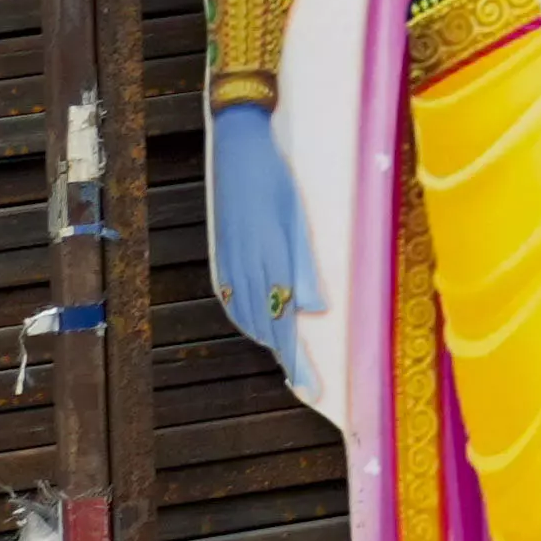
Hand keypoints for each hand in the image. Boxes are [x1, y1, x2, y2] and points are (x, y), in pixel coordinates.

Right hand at [207, 104, 327, 409]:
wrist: (237, 151)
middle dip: (288, 358)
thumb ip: (305, 265)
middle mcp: (247, 268)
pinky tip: (259, 326)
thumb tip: (316, 309)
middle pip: (268, 326)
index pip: (285, 323)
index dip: (296, 359)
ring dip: (270, 339)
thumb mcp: (297, 218)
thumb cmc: (277, 179)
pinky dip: (248, 319)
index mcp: (271, 261)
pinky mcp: (224, 254)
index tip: (311, 389)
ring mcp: (232, 262)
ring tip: (290, 362)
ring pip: (250, 315)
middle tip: (307, 385)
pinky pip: (233, 298)